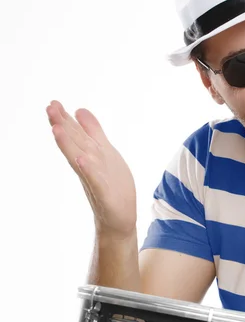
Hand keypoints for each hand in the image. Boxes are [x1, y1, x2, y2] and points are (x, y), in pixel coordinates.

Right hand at [46, 100, 136, 237]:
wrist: (118, 218)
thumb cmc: (111, 185)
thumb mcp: (105, 153)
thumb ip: (93, 132)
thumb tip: (79, 111)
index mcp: (92, 155)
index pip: (76, 135)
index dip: (66, 119)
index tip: (53, 103)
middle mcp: (90, 165)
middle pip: (75, 143)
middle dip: (63, 125)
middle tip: (49, 108)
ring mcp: (96, 179)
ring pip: (80, 159)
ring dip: (69, 144)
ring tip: (57, 130)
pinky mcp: (105, 194)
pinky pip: (96, 180)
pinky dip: (89, 170)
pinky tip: (81, 160)